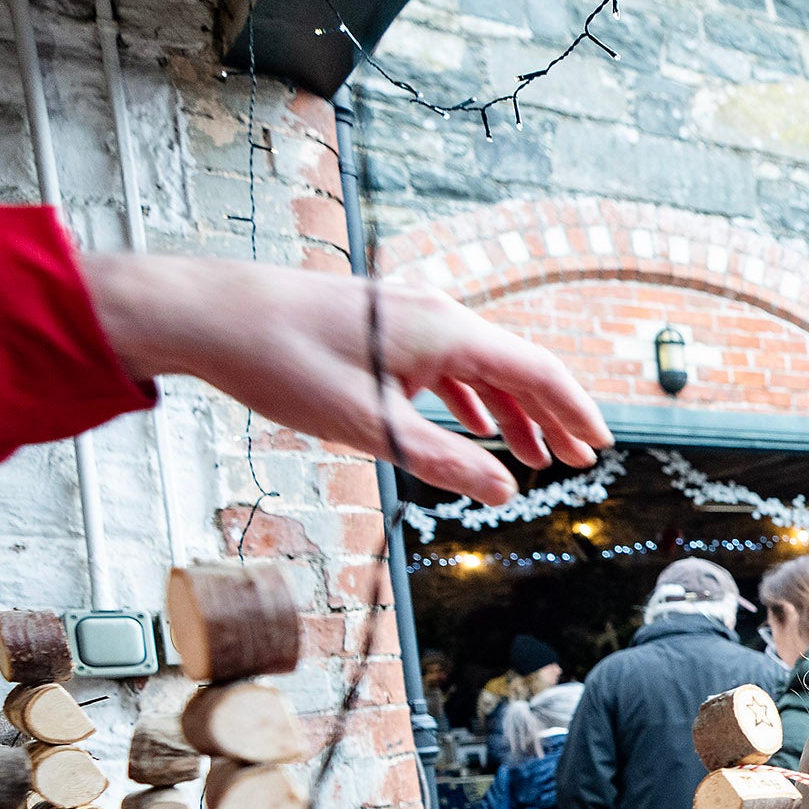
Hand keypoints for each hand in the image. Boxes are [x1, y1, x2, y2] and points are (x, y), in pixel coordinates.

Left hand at [78, 250, 608, 505]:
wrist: (206, 314)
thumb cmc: (280, 361)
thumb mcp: (369, 426)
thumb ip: (443, 461)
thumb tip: (503, 494)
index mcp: (443, 330)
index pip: (535, 370)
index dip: (575, 411)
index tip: (602, 445)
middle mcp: (432, 314)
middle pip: (514, 367)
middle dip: (550, 417)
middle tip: (578, 461)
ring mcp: (405, 316)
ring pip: (479, 365)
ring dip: (511, 411)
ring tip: (530, 456)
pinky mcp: (380, 325)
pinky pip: (446, 360)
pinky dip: (471, 396)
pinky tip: (474, 422)